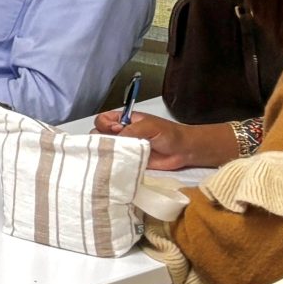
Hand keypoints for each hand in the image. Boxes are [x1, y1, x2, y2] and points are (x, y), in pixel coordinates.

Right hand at [95, 111, 215, 170]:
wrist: (184, 151)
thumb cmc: (169, 134)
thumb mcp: (149, 126)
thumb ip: (131, 130)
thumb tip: (114, 138)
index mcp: (124, 121)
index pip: (102, 119)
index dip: (105, 124)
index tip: (116, 129)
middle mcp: (121, 133)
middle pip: (98, 133)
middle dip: (102, 138)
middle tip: (116, 143)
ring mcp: (124, 148)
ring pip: (104, 149)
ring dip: (106, 151)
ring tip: (115, 154)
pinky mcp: (129, 161)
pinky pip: (115, 162)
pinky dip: (112, 163)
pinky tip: (117, 164)